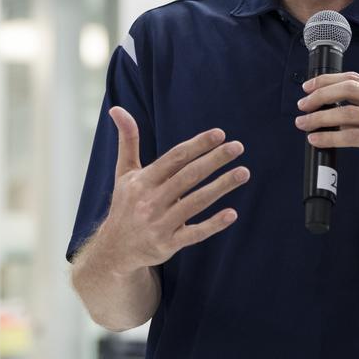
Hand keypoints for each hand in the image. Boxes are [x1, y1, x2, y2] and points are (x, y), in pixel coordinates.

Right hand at [98, 107, 248, 271]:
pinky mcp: (168, 245)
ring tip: (243, 172)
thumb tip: (116, 108)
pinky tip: (232, 213)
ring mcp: (160, 224)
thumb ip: (127, 140)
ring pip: (196, 202)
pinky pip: (194, 233)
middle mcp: (150, 201)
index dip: (197, 145)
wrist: (115, 250)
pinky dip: (213, 224)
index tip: (220, 134)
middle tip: (238, 147)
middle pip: (189, 176)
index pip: (175, 158)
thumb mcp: (124, 172)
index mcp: (142, 180)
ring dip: (222, 186)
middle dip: (215, 160)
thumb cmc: (126, 204)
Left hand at [295, 72, 358, 201]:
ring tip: (304, 123)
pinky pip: (351, 136)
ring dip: (320, 118)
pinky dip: (329, 137)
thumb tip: (329, 108)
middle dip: (320, 95)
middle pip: (348, 89)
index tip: (308, 87)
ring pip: (346, 113)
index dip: (327, 80)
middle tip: (302, 105)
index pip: (354, 78)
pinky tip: (316, 140)